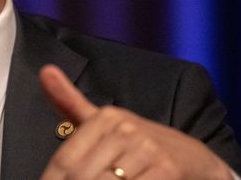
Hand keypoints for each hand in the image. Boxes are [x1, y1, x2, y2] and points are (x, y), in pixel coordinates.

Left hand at [38, 65, 233, 179]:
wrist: (195, 159)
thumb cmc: (138, 145)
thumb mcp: (104, 122)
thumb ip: (70, 102)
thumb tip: (45, 70)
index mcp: (105, 118)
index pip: (65, 162)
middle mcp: (125, 129)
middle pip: (81, 177)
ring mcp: (147, 150)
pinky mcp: (168, 170)